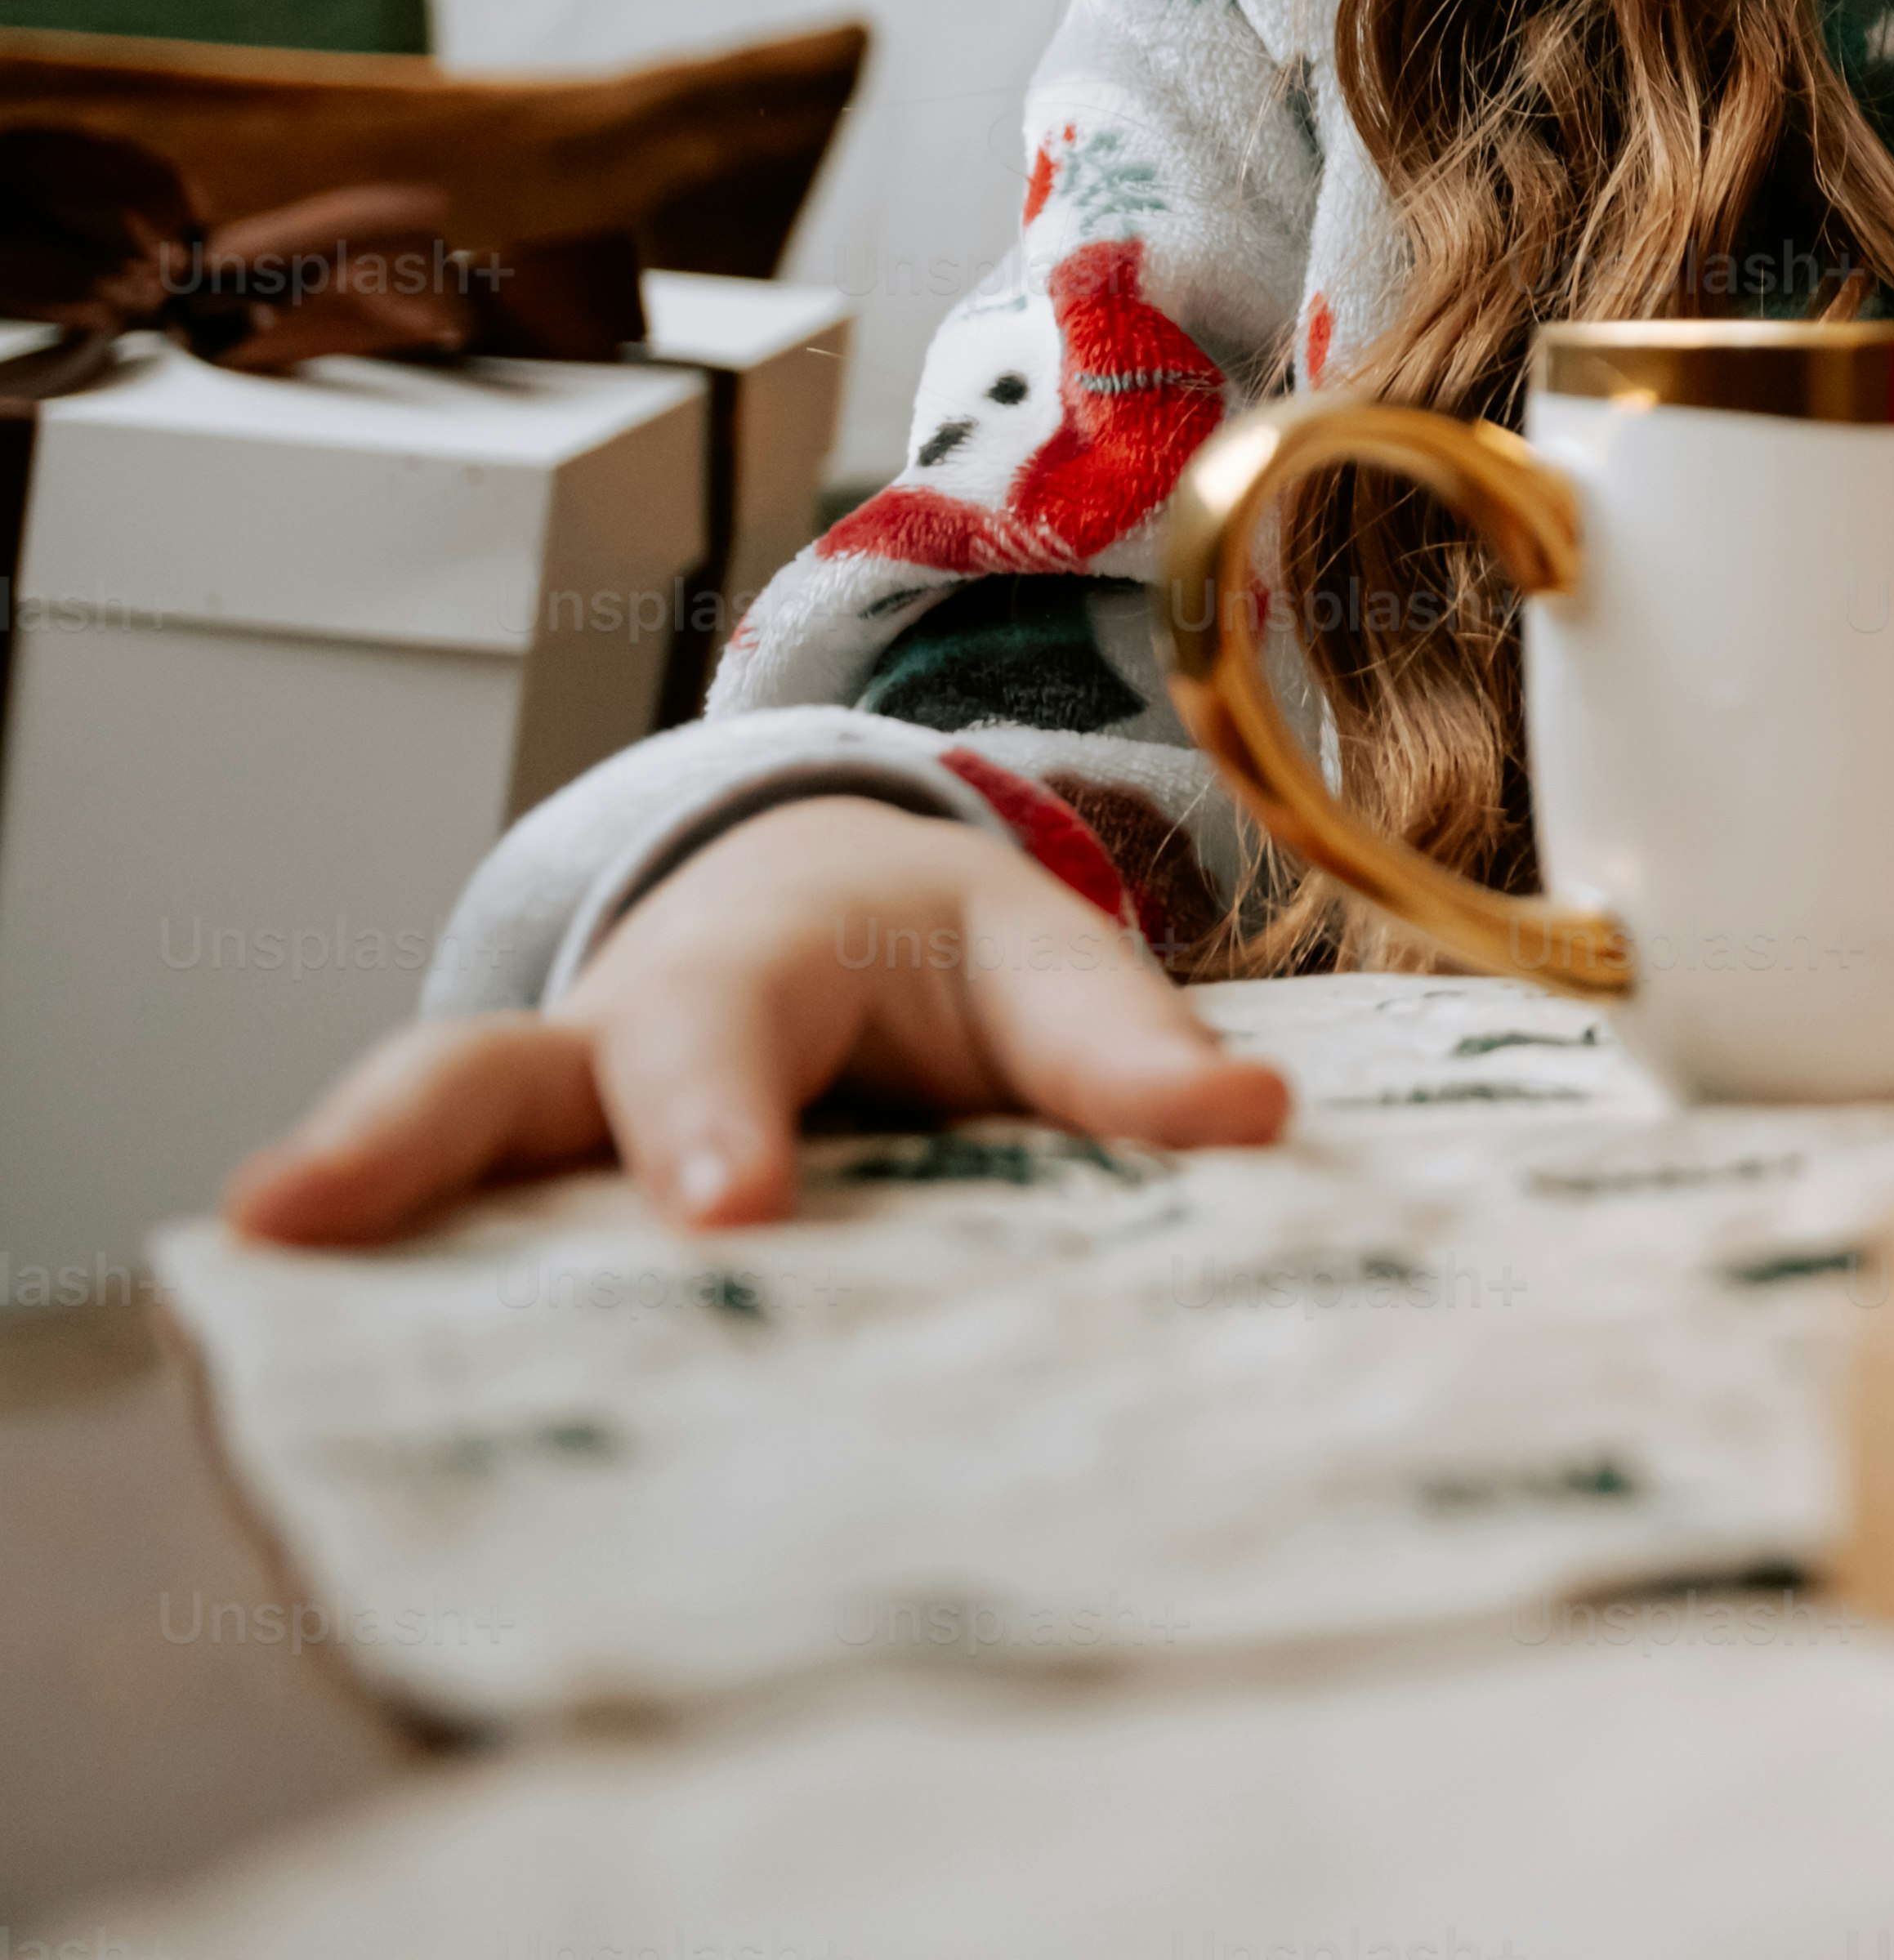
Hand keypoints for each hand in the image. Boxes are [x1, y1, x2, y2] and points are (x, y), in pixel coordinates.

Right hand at [224, 794, 1288, 1247]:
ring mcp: (547, 1124)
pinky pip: (434, 1240)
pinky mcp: (521, 1207)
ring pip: (425, 1134)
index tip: (720, 1202)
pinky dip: (368, 1292)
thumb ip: (1123, 1051)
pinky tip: (309, 1375)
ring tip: (244, 1255)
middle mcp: (621, 1032)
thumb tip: (1249, 1127)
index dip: (714, 1118)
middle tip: (319, 1209)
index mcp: (765, 962)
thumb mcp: (1042, 971)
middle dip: (420, 1136)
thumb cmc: (946, 966)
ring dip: (338, 1191)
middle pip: (496, 1066)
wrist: (842, 918)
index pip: (730, 1035)